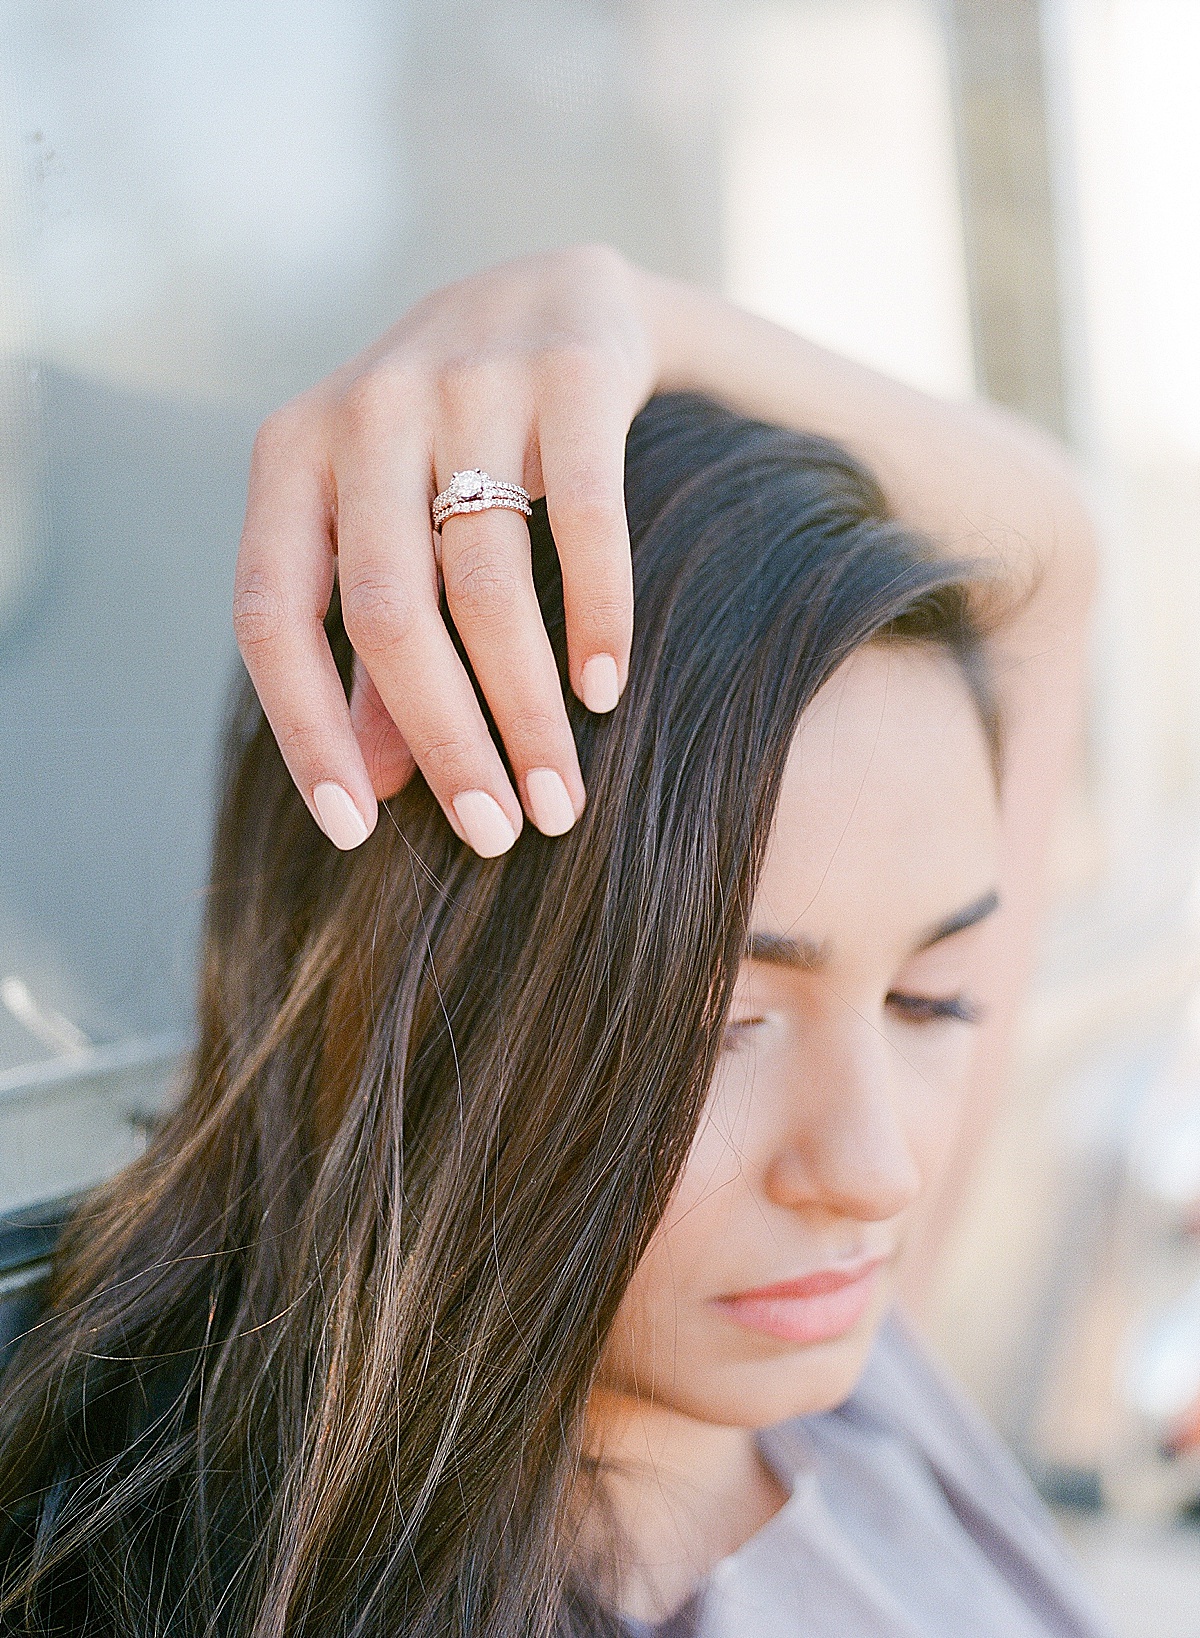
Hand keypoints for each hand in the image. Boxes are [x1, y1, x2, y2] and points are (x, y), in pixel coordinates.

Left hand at [233, 245, 657, 855]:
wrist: (553, 293)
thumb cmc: (447, 443)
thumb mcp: (384, 528)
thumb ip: (371, 652)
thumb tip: (375, 788)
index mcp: (290, 456)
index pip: (270, 616)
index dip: (305, 733)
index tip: (356, 833)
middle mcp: (364, 411)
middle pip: (388, 614)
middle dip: (446, 741)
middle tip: (499, 833)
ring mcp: (466, 382)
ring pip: (487, 582)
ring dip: (526, 707)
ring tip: (560, 796)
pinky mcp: (571, 371)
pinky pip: (584, 518)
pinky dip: (598, 613)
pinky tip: (607, 691)